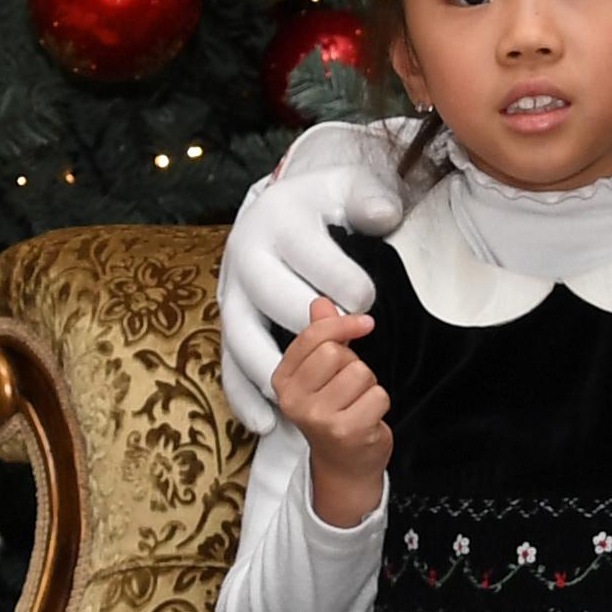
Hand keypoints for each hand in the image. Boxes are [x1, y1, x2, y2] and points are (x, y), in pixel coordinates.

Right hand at [217, 127, 406, 430]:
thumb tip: (384, 216)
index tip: (369, 301)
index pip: (315, 260)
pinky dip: (243, 398)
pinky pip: (226, 367)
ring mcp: (231, 294)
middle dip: (321, 330)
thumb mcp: (348, 186)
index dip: (350, 287)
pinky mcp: (228, 323)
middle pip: (279, 302)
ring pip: (243, 339)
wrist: (276, 212)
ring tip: (307, 400)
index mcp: (277, 221)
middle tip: (352, 341)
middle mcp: (245, 258)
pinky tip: (266, 425)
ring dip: (275, 369)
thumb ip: (370, 197)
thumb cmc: (322, 205)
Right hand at [274, 297, 391, 523]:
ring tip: (357, 403)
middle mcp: (294, 400)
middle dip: (353, 363)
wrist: (344, 468)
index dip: (342, 325)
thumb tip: (321, 303)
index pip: (312, 337)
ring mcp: (318, 418)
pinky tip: (367, 419)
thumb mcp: (321, 376)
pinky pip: (377, 395)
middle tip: (349, 387)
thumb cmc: (335, 415)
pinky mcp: (346, 431)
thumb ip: (321, 338)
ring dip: (368, 385)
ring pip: (360, 372)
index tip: (364, 323)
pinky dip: (379, 404)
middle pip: (336, 352)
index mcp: (283, 381)